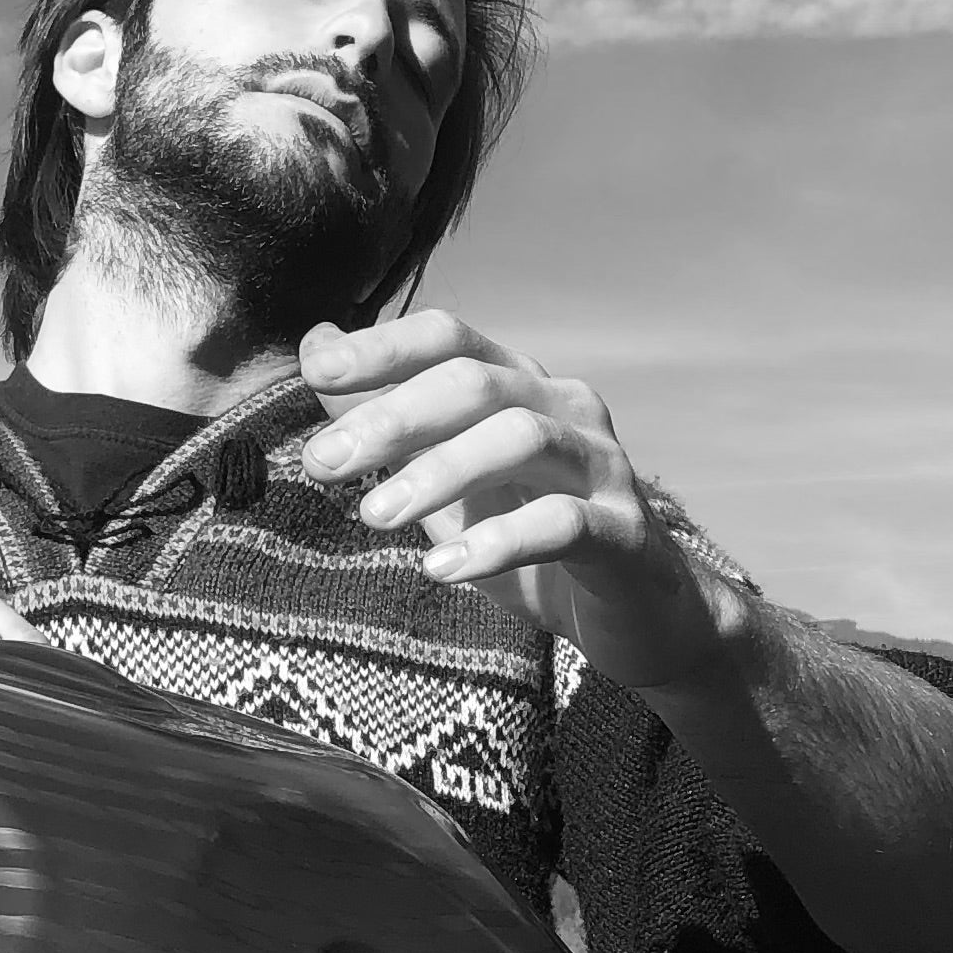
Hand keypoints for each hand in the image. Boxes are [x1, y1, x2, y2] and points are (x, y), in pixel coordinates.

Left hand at [297, 311, 732, 696]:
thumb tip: (316, 344)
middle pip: (476, 383)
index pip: (450, 337)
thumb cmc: (527, 536)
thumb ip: (384, 416)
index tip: (316, 369)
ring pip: (522, 439)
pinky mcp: (625, 533)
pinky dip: (497, 541)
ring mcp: (601, 467)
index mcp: (518, 385)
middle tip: (321, 463)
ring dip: (440, 472)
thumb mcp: (442, 477)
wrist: (636, 615)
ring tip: (374, 516)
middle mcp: (564, 409)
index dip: (384, 346)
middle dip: (393, 417)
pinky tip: (442, 569)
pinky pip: (561, 524)